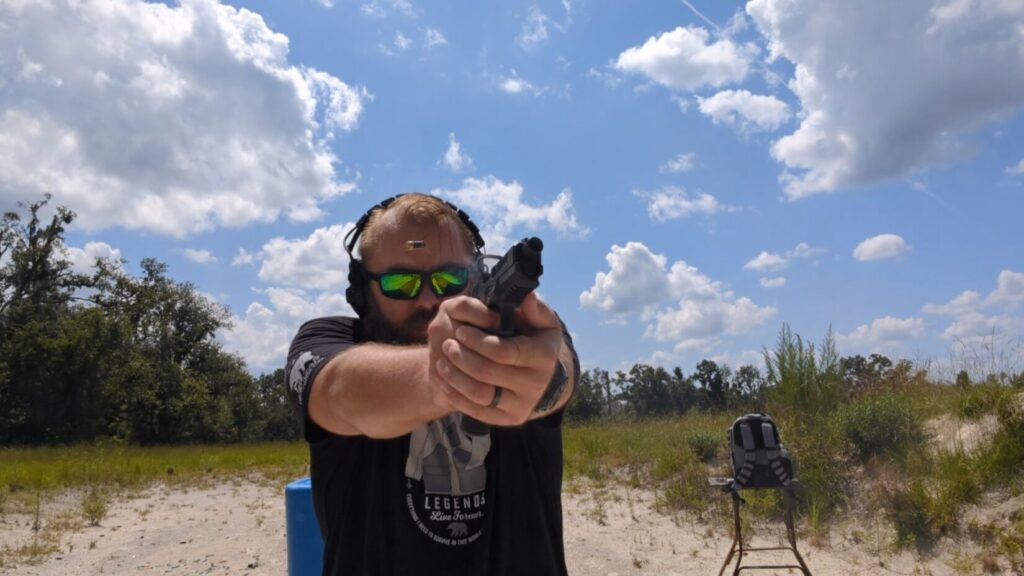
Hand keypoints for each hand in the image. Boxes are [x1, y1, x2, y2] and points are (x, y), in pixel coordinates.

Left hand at [428, 292, 562, 425]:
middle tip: (446, 345)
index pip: (504, 350)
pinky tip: (446, 380)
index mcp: (543, 356)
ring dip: (455, 377)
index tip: (460, 331)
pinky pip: (477, 411)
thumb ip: (534, 308)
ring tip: (441, 362)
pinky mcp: (510, 419)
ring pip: (480, 394)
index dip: (478, 341)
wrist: (540, 377)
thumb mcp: (541, 322)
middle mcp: (536, 384)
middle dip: (462, 357)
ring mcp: (523, 405)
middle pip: (488, 372)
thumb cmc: (534, 341)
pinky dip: (457, 396)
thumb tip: (527, 296)